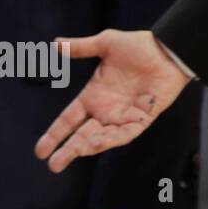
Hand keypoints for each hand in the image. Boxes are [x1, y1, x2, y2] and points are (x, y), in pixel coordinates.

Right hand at [35, 29, 190, 172]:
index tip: (39, 151)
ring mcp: (124, 115)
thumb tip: (54, 43)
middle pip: (83, 135)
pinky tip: (103, 141)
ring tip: (78, 152)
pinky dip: (117, 137)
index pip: (69, 119)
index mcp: (94, 96)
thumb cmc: (139, 46)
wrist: (168, 49)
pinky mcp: (144, 117)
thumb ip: (80, 47)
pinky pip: (129, 132)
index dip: (55, 134)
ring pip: (104, 137)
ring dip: (91, 146)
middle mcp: (106, 110)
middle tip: (53, 165)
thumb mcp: (106, 44)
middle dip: (69, 150)